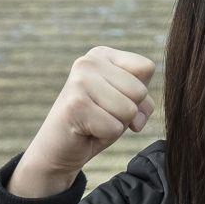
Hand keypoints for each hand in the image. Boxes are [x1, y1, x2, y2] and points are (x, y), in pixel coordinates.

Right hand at [11, 47, 156, 197]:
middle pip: (140, 91)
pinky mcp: (75, 105)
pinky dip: (105, 136)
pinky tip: (86, 130)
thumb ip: (143, 98)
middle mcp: (89, 62)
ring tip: (95, 122)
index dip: (140, 94)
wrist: (58, 148)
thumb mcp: (125, 103)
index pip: (146, 67)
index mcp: (102, 55)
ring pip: (129, 110)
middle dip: (128, 112)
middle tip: (103, 116)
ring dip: (116, 125)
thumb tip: (139, 115)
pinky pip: (114, 128)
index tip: (116, 102)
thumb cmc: (95, 123)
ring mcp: (80, 81)